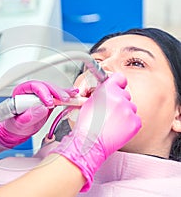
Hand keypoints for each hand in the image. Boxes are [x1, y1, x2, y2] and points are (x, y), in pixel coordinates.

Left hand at [0, 80, 77, 152]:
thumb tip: (41, 108)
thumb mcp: (18, 124)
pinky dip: (66, 96)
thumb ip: (28, 116)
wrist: (16, 131)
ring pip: (53, 90)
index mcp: (20, 92)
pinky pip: (57, 97)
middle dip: (56, 92)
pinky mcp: (48, 102)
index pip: (33, 87)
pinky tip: (74, 94)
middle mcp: (31, 92)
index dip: (43, 93)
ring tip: (72, 96)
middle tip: (64, 99)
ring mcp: (40, 96)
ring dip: (63, 93)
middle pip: (45, 86)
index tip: (49, 103)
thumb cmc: (13, 126)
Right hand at [50, 73, 141, 190]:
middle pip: (125, 94)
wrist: (90, 144)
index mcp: (107, 90)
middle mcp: (120, 97)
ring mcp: (129, 110)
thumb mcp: (88, 101)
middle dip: (118, 101)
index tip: (116, 88)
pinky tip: (117, 128)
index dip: (117, 84)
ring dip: (123, 113)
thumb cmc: (86, 125)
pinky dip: (128, 123)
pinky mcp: (135, 122)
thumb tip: (108, 90)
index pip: (119, 78)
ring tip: (111, 122)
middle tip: (108, 112)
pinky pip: (135, 119)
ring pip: (130, 107)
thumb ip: (101, 92)